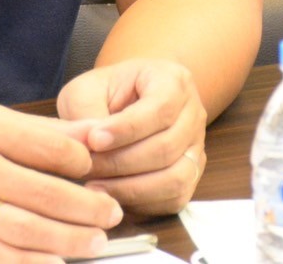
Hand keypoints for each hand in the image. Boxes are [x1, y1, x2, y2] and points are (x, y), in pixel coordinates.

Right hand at [0, 103, 124, 262]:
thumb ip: (33, 130)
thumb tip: (91, 136)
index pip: (50, 147)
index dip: (81, 163)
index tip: (93, 172)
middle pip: (46, 191)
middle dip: (88, 206)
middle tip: (111, 213)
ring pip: (28, 227)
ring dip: (70, 238)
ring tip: (96, 242)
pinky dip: (29, 263)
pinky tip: (55, 263)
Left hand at [55, 58, 206, 215]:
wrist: (125, 102)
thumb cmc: (105, 94)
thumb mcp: (87, 89)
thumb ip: (86, 111)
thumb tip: (89, 144)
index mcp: (172, 81)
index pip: (159, 109)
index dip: (126, 129)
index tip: (93, 140)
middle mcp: (193, 114)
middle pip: (166, 147)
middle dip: (120, 162)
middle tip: (85, 167)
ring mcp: (196, 147)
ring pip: (175, 177)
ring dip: (131, 187)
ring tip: (95, 185)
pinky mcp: (191, 175)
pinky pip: (175, 198)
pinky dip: (142, 202)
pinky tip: (113, 195)